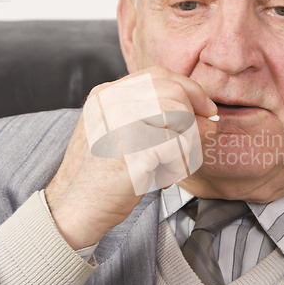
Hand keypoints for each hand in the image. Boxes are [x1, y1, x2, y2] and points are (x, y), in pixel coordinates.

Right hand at [45, 67, 216, 249]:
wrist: (75, 209)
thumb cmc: (103, 176)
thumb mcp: (124, 136)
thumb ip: (157, 118)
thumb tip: (208, 116)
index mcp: (106, 94)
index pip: (158, 75)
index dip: (189, 89)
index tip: (205, 109)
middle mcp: (112, 101)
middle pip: (174, 92)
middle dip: (196, 117)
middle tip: (199, 141)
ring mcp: (121, 122)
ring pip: (181, 116)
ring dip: (187, 145)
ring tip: (171, 165)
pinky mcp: (134, 148)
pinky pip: (178, 146)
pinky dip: (179, 165)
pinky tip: (162, 178)